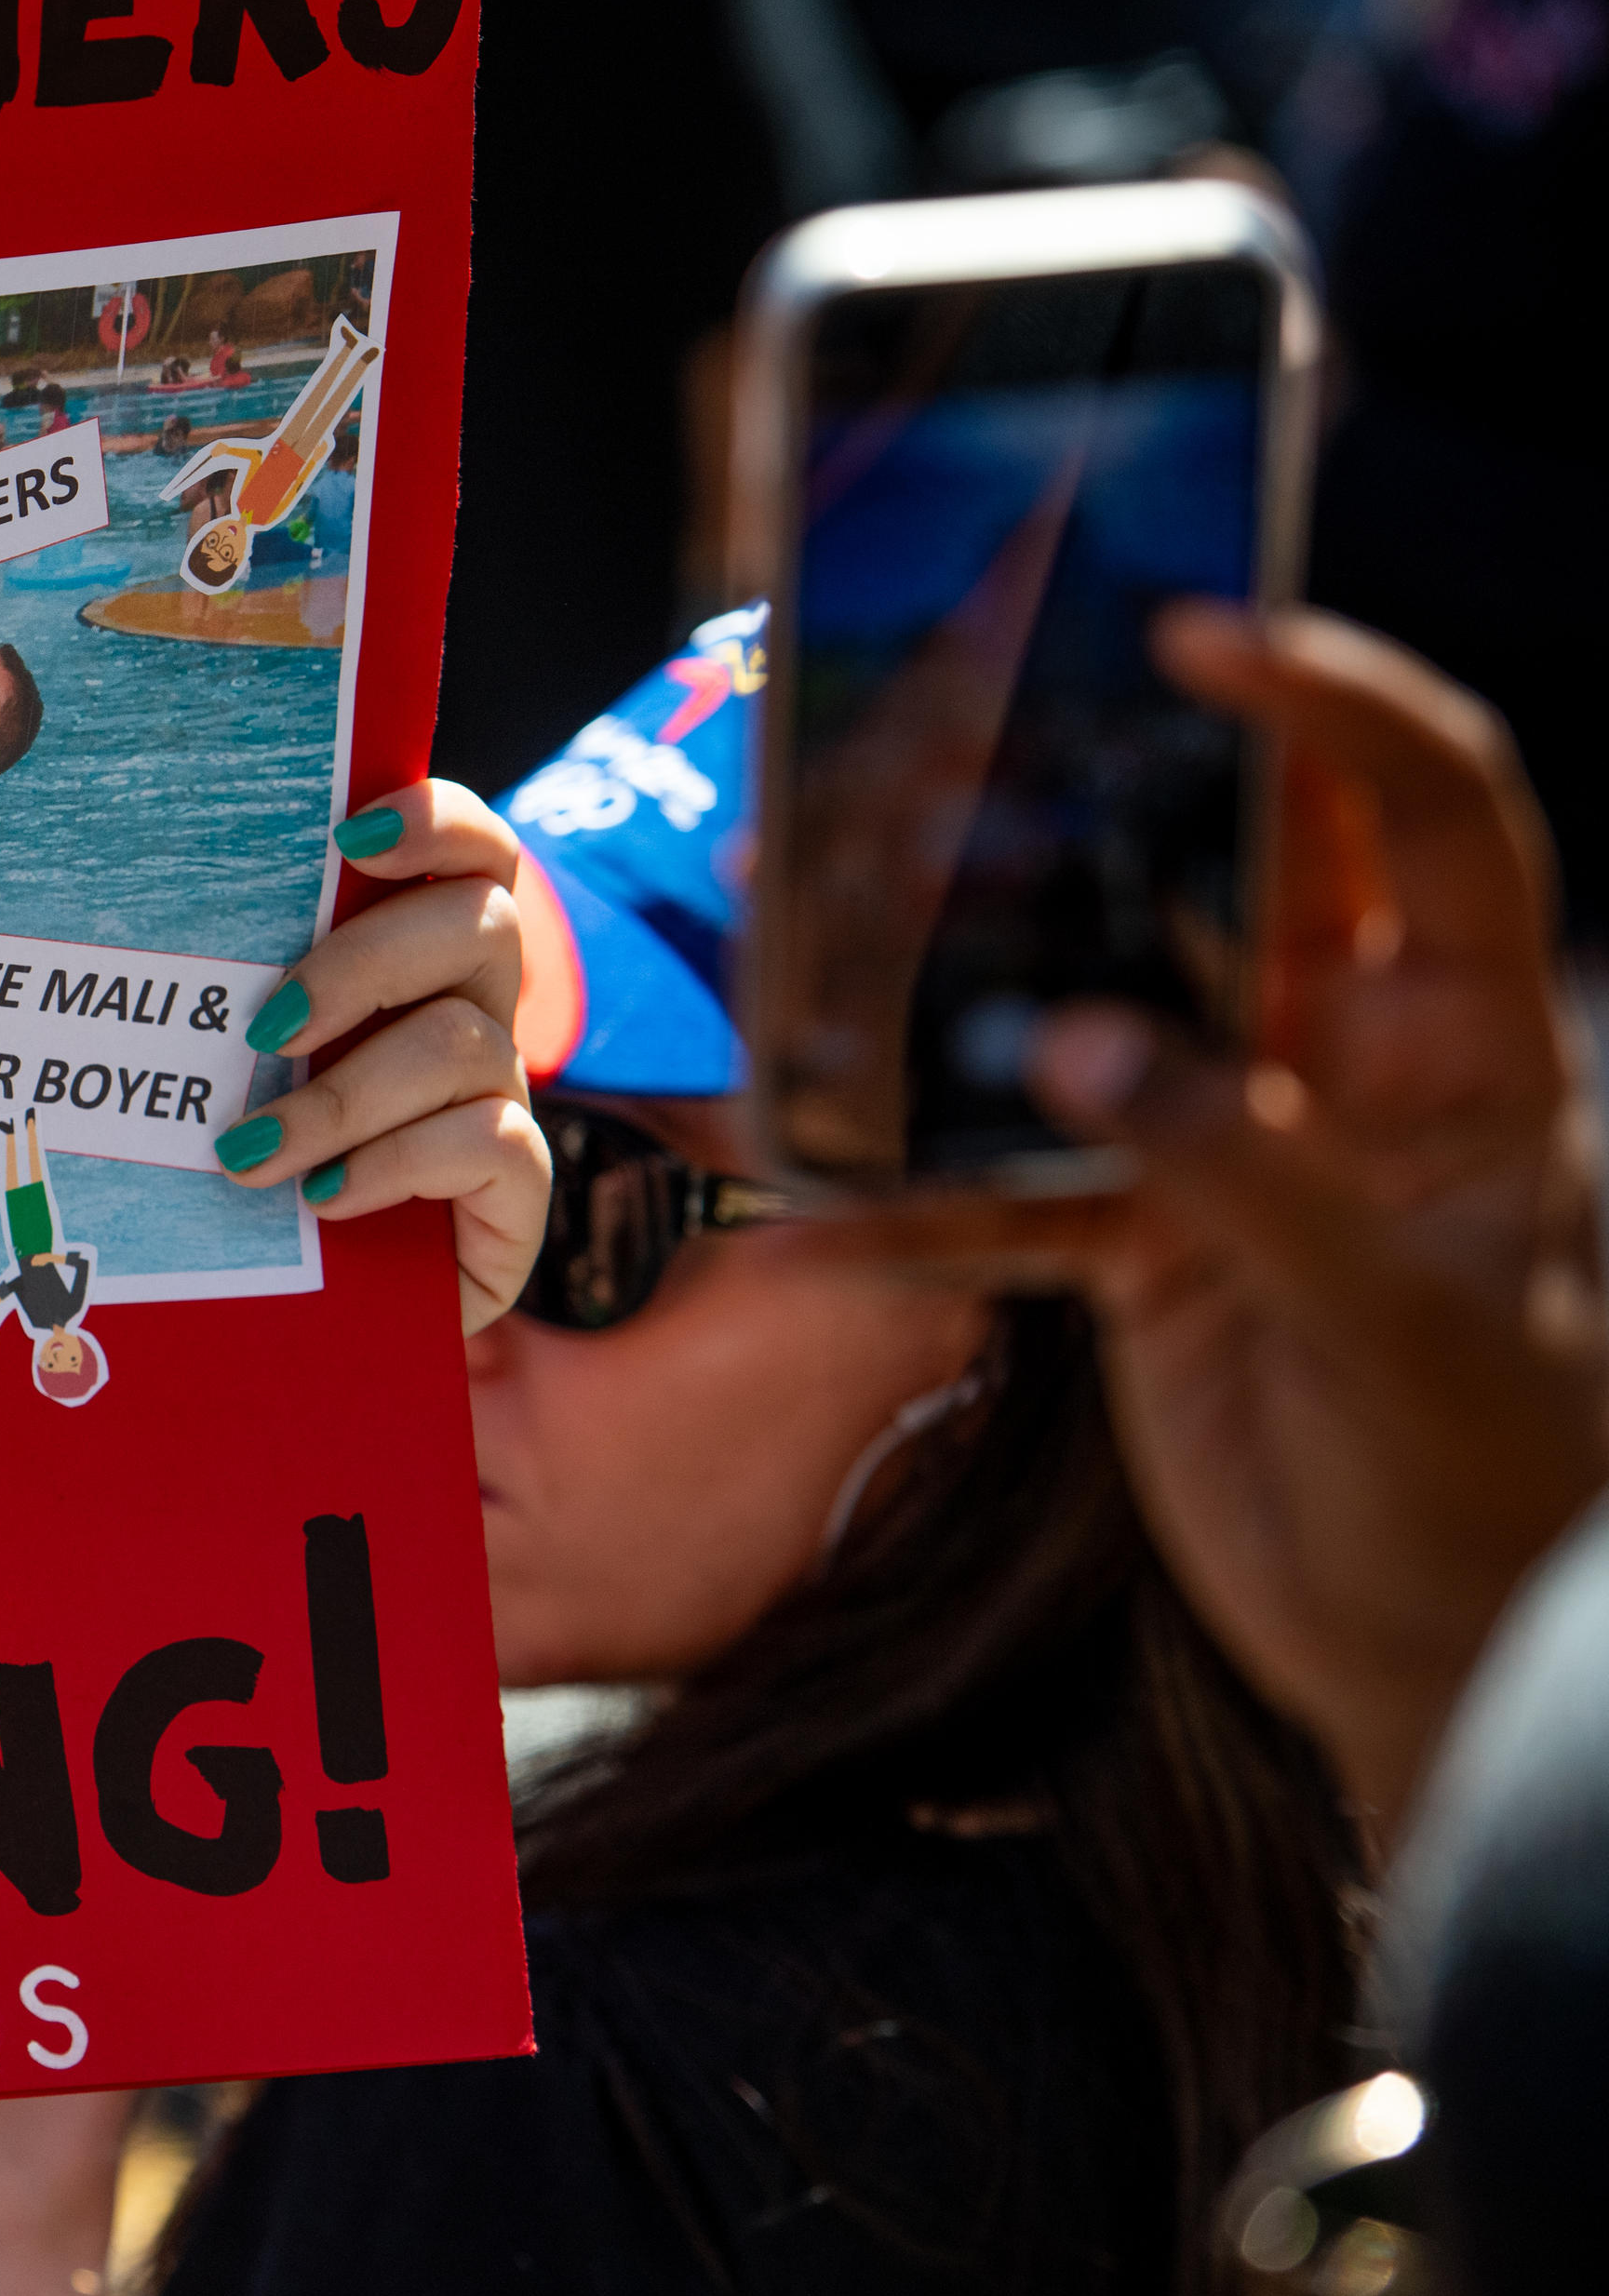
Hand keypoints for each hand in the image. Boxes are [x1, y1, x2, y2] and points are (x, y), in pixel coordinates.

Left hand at [213, 784, 547, 1331]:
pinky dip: (394, 1163)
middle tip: (263, 1033)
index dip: (436, 822)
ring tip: (251, 1157)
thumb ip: (235, 993)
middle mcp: (478, 1011)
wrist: (302, 1314)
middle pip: (480, 925)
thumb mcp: (235, 1071)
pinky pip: (489, 1142)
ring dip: (342, 1098)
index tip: (349, 835)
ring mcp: (505, 1099)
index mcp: (421, 957)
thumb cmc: (250, 1168)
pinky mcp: (518, 1191)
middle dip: (362, 967)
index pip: (474, 851)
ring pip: (463, 1043)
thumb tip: (144, 916)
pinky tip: (324, 1199)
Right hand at [840, 606, 1608, 1828]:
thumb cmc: (1483, 1485)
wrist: (1430, 1662)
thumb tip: (1075, 1042)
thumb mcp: (1395, 1325)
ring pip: (1090, 1005)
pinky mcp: (1143, 1247)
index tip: (1199, 633)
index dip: (1333, 701)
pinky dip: (908, 1204)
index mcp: (1473, 1045)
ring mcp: (1237, 1146)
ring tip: (835, 917)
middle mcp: (1354, 1064)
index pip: (1431, 809)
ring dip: (970, 977)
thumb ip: (1240, 1174)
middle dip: (1105, 790)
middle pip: (1232, 867)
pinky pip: (1002, 1190)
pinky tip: (812, 1204)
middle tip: (963, 724)